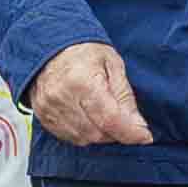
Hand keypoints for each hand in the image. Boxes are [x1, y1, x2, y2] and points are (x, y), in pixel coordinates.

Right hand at [32, 43, 150, 147]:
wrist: (50, 48)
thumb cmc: (83, 52)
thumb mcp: (113, 64)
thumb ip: (125, 96)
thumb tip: (138, 126)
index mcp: (81, 80)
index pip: (109, 118)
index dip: (130, 132)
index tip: (145, 136)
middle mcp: (62, 97)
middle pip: (97, 133)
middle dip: (116, 131)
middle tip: (123, 118)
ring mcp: (49, 109)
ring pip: (84, 139)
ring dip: (100, 133)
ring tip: (103, 113)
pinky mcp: (43, 116)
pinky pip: (70, 138)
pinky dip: (85, 133)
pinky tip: (88, 117)